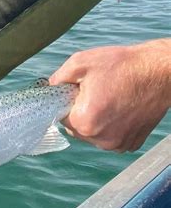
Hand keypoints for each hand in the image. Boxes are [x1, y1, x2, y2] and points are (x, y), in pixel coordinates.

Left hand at [49, 39, 170, 151]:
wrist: (161, 72)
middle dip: (80, 112)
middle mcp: (100, 140)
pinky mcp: (131, 144)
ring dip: (96, 120)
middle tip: (96, 93)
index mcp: (84, 122)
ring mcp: (118, 144)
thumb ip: (57, 78)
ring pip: (93, 134)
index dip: (68, 102)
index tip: (80, 91)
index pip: (61, 117)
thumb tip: (48, 89)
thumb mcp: (81, 63)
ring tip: (110, 99)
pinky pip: (110, 137)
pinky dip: (111, 126)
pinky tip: (120, 109)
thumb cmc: (123, 65)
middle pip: (76, 128)